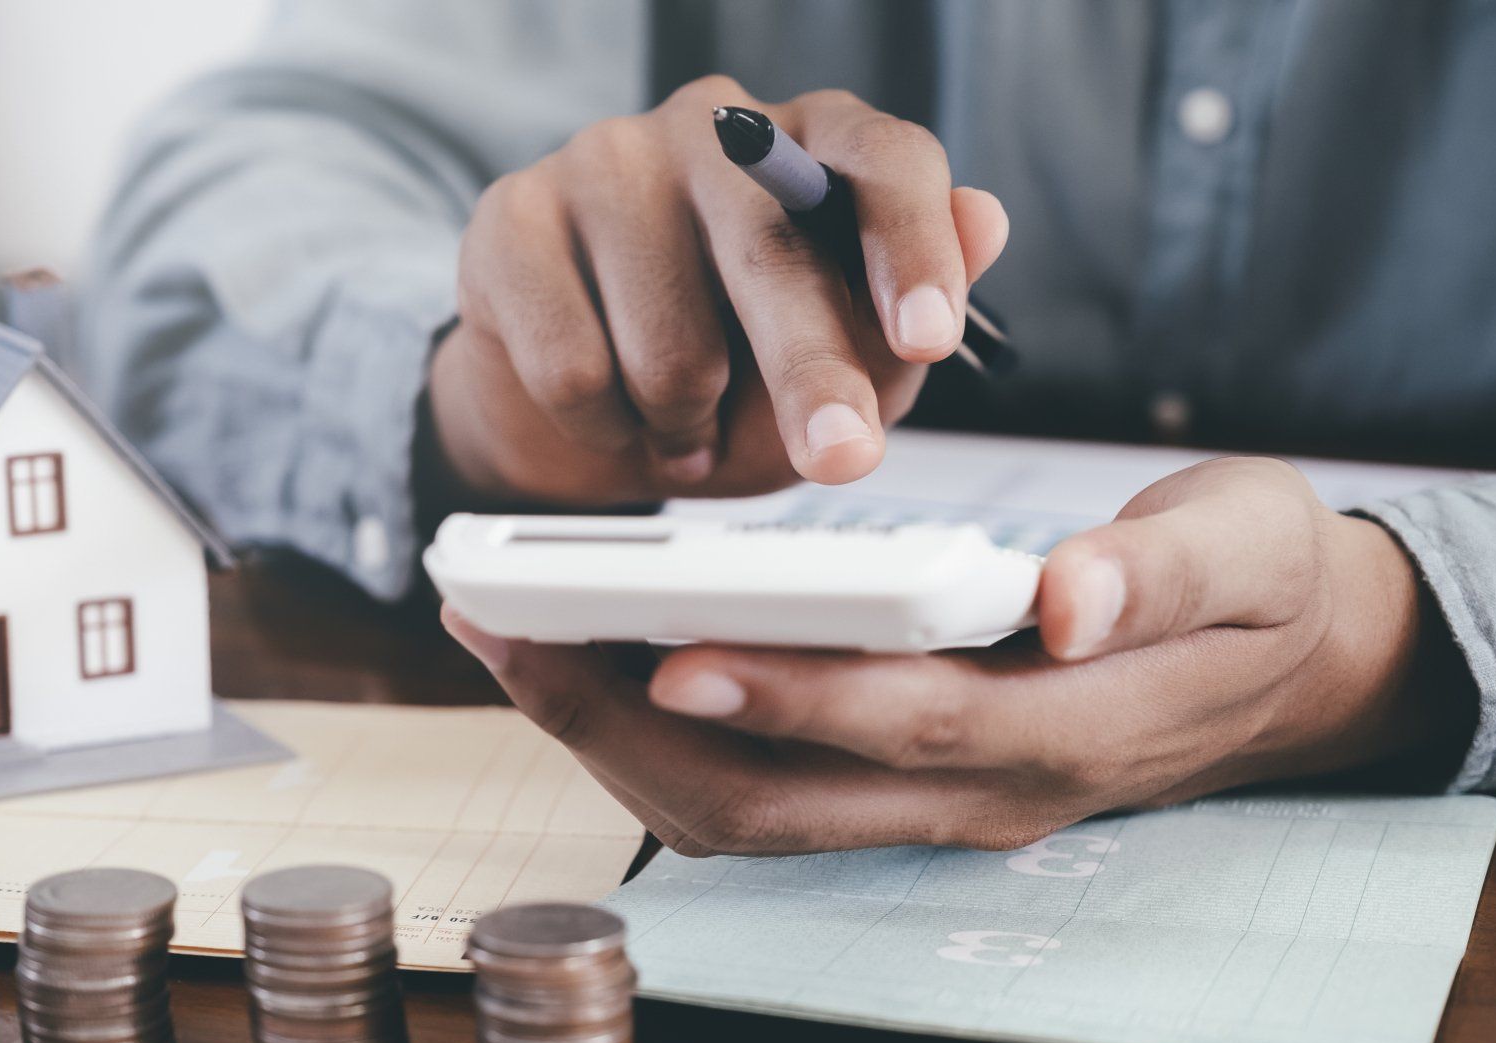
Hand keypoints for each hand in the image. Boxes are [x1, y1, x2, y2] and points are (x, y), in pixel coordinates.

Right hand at [428, 75, 1010, 507]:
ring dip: (687, 424)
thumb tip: (985, 220)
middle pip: (770, 252)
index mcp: (811, 146)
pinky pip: (572, 368)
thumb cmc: (730, 369)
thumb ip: (903, 316)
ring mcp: (603, 162)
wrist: (578, 403)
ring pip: (666, 338)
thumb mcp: (840, 368)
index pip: (881, 161)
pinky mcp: (510, 217)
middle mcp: (710, 130)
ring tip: (685, 428)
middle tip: (838, 458)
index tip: (927, 338)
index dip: (910, 248)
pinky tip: (613, 416)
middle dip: (810, 374)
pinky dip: (606, 430)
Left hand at [442, 458, 1466, 854]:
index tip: (668, 651)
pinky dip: (655, 742)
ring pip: (741, 817)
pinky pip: (750, 794)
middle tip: (511, 631)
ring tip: (513, 640)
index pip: (904, 723)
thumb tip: (1061, 597)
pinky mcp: (890, 789)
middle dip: (627, 727)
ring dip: (614, 743)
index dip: (788, 697)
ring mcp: (926, 809)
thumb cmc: (1254, 588)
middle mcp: (976, 797)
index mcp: (1062, 730)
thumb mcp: (1250, 548)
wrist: (1277, 670)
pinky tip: (588, 664)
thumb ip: (1160, 573)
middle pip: (776, 801)